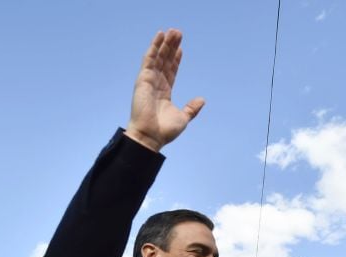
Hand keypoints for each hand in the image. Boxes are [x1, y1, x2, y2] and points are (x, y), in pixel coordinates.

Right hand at [124, 29, 204, 152]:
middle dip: (171, 47)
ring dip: (164, 43)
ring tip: (172, 31)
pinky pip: (149, 59)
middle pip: (165, 61)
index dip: (176, 59)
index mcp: (164, 93)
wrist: (151, 136)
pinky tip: (160, 36)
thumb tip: (202, 99)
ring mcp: (149, 81)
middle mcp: (156, 85)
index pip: (171, 72)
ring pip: (158, 57)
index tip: (181, 48)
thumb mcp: (183, 118)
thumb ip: (191, 108)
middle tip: (178, 33)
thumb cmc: (164, 130)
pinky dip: (154, 47)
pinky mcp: (143, 79)